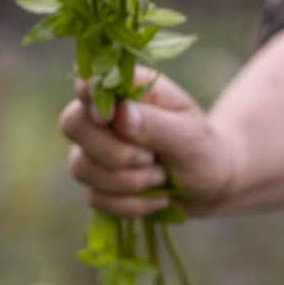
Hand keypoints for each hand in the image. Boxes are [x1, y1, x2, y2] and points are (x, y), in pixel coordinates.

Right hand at [59, 69, 242, 217]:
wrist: (211, 185)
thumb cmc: (203, 149)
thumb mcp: (189, 135)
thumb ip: (154, 123)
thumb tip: (118, 113)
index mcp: (128, 89)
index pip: (88, 81)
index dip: (89, 98)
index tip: (108, 117)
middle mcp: (104, 116)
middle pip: (72, 123)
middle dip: (113, 152)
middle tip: (151, 158)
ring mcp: (95, 150)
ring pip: (81, 167)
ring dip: (128, 181)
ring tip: (161, 176)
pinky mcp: (96, 184)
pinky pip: (95, 198)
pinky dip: (130, 204)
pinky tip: (156, 197)